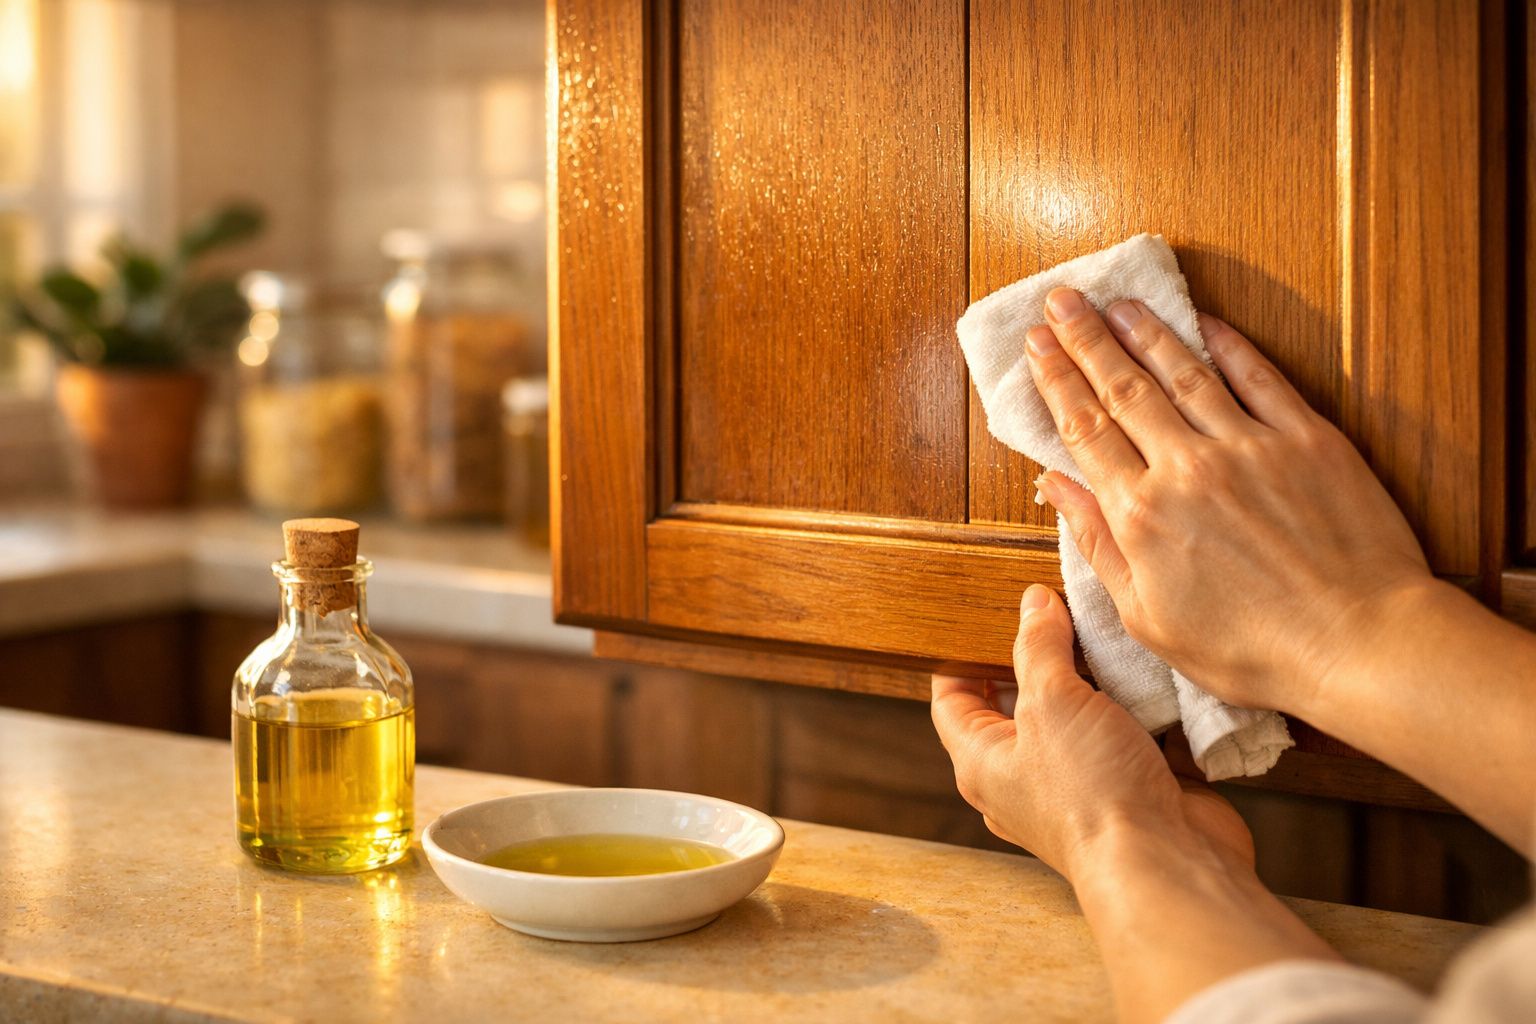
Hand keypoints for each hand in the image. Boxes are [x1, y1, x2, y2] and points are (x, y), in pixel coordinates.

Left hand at [934, 585, 1342, 1023]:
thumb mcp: (1051, 700)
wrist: (1167, 863)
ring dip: (1095, 679)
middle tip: (1059, 611)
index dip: (963, 656)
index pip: (952, 700)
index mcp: (982, 761)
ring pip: (1077, 717)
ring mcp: (1077, 786)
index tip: (986, 617)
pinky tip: (1149, 671)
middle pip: (1019, 704)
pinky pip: (1125, 736)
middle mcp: (1023, 777)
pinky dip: (1137, 707)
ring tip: (1107, 631)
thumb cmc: (1091, 791)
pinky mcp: (1129, 788)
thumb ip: (1038, 646)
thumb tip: (1032, 603)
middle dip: (1039, 658)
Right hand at [1026, 289, 1432, 713]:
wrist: (1357, 643)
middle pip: (1124, 388)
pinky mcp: (1307, 439)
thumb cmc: (1250, 649)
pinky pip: (1259, 377)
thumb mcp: (1147, 617)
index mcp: (1140, 513)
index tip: (1036, 344)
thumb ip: (1098, 545)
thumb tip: (1057, 488)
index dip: (1056, 380)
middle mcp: (1187, 467)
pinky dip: (1228, 345)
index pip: (1085, 429)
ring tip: (1118, 302)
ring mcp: (1249, 446)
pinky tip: (1204, 322)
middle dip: (1086, 339)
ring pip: (1184, 373)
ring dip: (1146, 332)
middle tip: (1062, 300)